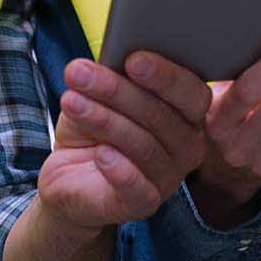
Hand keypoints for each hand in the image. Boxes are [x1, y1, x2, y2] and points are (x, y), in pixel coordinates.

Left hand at [37, 53, 211, 229]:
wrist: (69, 177)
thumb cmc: (95, 127)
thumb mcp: (102, 95)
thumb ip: (116, 76)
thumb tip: (113, 56)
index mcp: (187, 113)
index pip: (191, 93)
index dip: (165, 76)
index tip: (133, 59)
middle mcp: (187, 145)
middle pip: (161, 116)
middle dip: (118, 91)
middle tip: (81, 73)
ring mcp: (169, 177)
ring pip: (144, 146)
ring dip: (104, 120)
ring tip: (71, 101)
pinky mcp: (144, 204)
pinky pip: (139, 188)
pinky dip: (120, 169)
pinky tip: (100, 154)